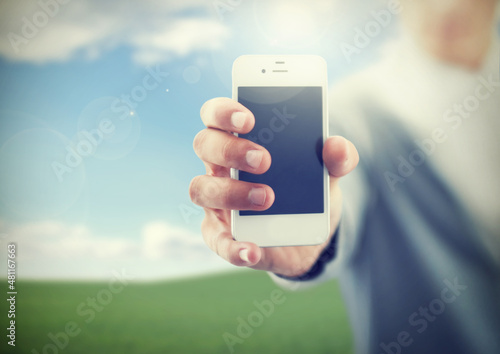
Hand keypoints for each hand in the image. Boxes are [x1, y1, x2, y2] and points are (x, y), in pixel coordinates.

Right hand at [189, 97, 358, 276]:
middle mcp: (220, 166)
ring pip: (201, 189)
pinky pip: (218, 241)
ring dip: (230, 193)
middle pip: (204, 144)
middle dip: (230, 150)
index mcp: (240, 140)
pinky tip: (253, 249)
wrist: (308, 234)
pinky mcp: (221, 236)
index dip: (224, 111)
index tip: (249, 118)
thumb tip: (337, 146)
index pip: (216, 114)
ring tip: (267, 198)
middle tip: (264, 160)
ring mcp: (216, 202)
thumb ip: (337, 157)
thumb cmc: (306, 190)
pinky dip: (233, 246)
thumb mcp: (326, 172)